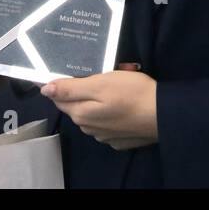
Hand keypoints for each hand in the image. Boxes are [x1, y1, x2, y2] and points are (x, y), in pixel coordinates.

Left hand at [41, 71, 157, 149]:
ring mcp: (105, 136)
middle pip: (75, 106)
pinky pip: (107, 124)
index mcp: (81, 114)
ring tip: (112, 86)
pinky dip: (109, 114)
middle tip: (98, 73)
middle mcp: (89, 128)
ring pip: (92, 115)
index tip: (70, 69)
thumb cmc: (131, 93)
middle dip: (81, 91)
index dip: (61, 83)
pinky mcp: (120, 139)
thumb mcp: (100, 83)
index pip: (60, 98)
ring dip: (95, 102)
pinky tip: (121, 104)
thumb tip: (44, 90)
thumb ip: (71, 88)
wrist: (164, 115)